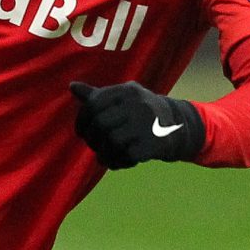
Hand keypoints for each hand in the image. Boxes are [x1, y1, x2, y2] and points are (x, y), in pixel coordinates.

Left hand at [71, 81, 205, 168]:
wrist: (177, 126)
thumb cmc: (139, 113)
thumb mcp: (122, 100)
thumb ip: (97, 96)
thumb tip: (72, 86)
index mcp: (126, 91)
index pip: (94, 104)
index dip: (82, 121)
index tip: (82, 132)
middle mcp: (137, 103)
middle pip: (101, 124)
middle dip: (92, 139)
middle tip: (94, 147)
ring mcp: (147, 123)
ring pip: (112, 141)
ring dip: (104, 154)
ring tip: (105, 157)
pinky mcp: (154, 143)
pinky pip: (126, 156)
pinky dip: (118, 162)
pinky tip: (120, 161)